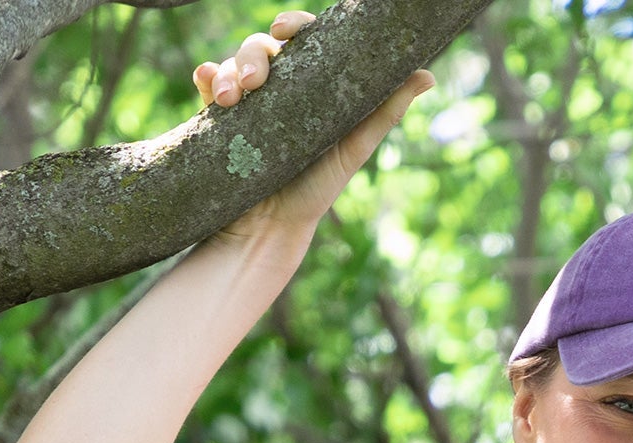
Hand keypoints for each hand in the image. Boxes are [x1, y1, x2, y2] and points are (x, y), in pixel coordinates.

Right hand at [194, 11, 432, 254]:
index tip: (286, 31)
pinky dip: (206, 76)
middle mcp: (277, 86)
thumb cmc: (318, 187)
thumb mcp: (355, 148)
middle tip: (256, 81)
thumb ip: (385, 111)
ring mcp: (246, 99)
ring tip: (230, 98)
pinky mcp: (218, 117)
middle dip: (253, 55)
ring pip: (233, 63)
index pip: (302, 40)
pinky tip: (206, 83)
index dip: (293, 26)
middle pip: (262, 47)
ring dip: (229, 70)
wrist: (275, 228)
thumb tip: (426, 74)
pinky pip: (207, 82)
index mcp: (310, 83)